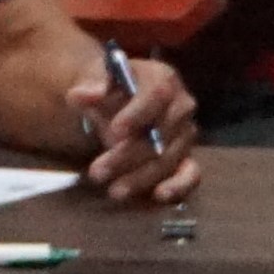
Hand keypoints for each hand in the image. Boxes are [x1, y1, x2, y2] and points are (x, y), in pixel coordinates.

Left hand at [69, 60, 200, 205]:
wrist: (114, 105)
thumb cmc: (108, 90)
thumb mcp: (94, 79)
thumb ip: (89, 86)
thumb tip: (82, 95)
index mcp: (163, 79)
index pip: (158, 94)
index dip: (138, 114)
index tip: (114, 132)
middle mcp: (181, 106)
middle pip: (163, 132)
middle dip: (129, 155)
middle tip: (97, 172)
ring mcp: (185, 135)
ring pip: (169, 159)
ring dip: (142, 177)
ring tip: (113, 191)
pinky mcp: (186, 159)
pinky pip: (191, 174)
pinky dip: (180, 185)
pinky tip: (160, 195)